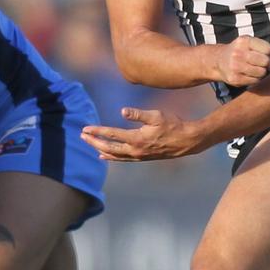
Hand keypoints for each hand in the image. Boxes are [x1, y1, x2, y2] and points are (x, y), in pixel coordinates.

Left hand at [81, 107, 202, 161]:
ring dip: (100, 148)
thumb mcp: (156, 115)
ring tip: (90, 144)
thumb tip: (122, 111)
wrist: (187, 141)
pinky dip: (111, 157)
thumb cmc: (173, 125)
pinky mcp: (143, 157)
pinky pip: (122, 159)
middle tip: (82, 135)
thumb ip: (138, 114)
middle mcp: (135, 150)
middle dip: (94, 141)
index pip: (112, 134)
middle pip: (109, 147)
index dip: (97, 131)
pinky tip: (104, 155)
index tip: (85, 128)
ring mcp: (139, 156)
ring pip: (114, 155)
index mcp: (137, 138)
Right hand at [211, 36, 269, 86]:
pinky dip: (257, 79)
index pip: (267, 49)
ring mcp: (235, 66)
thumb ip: (264, 47)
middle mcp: (238, 53)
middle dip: (268, 64)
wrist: (219, 61)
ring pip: (262, 73)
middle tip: (265, 64)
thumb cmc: (241, 51)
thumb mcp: (250, 43)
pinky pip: (255, 81)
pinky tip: (252, 75)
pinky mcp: (235, 79)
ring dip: (263, 72)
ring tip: (258, 69)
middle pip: (265, 61)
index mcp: (244, 41)